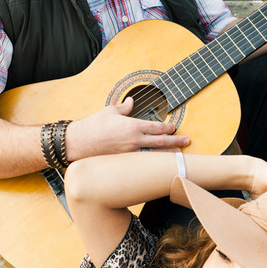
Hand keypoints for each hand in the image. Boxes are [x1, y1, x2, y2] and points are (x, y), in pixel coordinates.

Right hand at [65, 97, 189, 159]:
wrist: (79, 142)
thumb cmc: (94, 125)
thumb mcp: (110, 111)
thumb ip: (123, 107)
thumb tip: (131, 101)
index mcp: (132, 126)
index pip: (156, 127)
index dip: (168, 127)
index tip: (174, 127)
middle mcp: (134, 140)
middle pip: (160, 141)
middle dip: (175, 141)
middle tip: (187, 141)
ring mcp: (130, 153)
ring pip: (154, 155)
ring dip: (168, 155)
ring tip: (179, 156)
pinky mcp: (124, 163)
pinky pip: (142, 163)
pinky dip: (152, 164)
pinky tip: (159, 167)